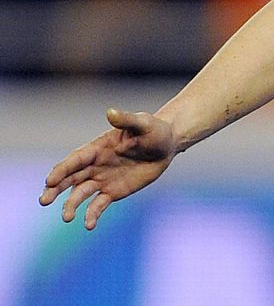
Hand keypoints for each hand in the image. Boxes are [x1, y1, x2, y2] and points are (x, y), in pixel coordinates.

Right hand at [39, 108, 177, 229]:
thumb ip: (126, 120)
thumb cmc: (153, 130)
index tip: (49, 180)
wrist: (167, 145)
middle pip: (69, 178)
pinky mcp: (113, 192)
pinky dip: (92, 215)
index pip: (75, 160)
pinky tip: (89, 225)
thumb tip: (111, 112)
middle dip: (55, 189)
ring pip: (80, 193)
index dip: (61, 170)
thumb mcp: (143, 123)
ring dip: (71, 205)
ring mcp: (102, 180)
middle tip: (43, 200)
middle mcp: (94, 165)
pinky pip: (98, 205)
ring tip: (67, 217)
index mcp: (97, 148)